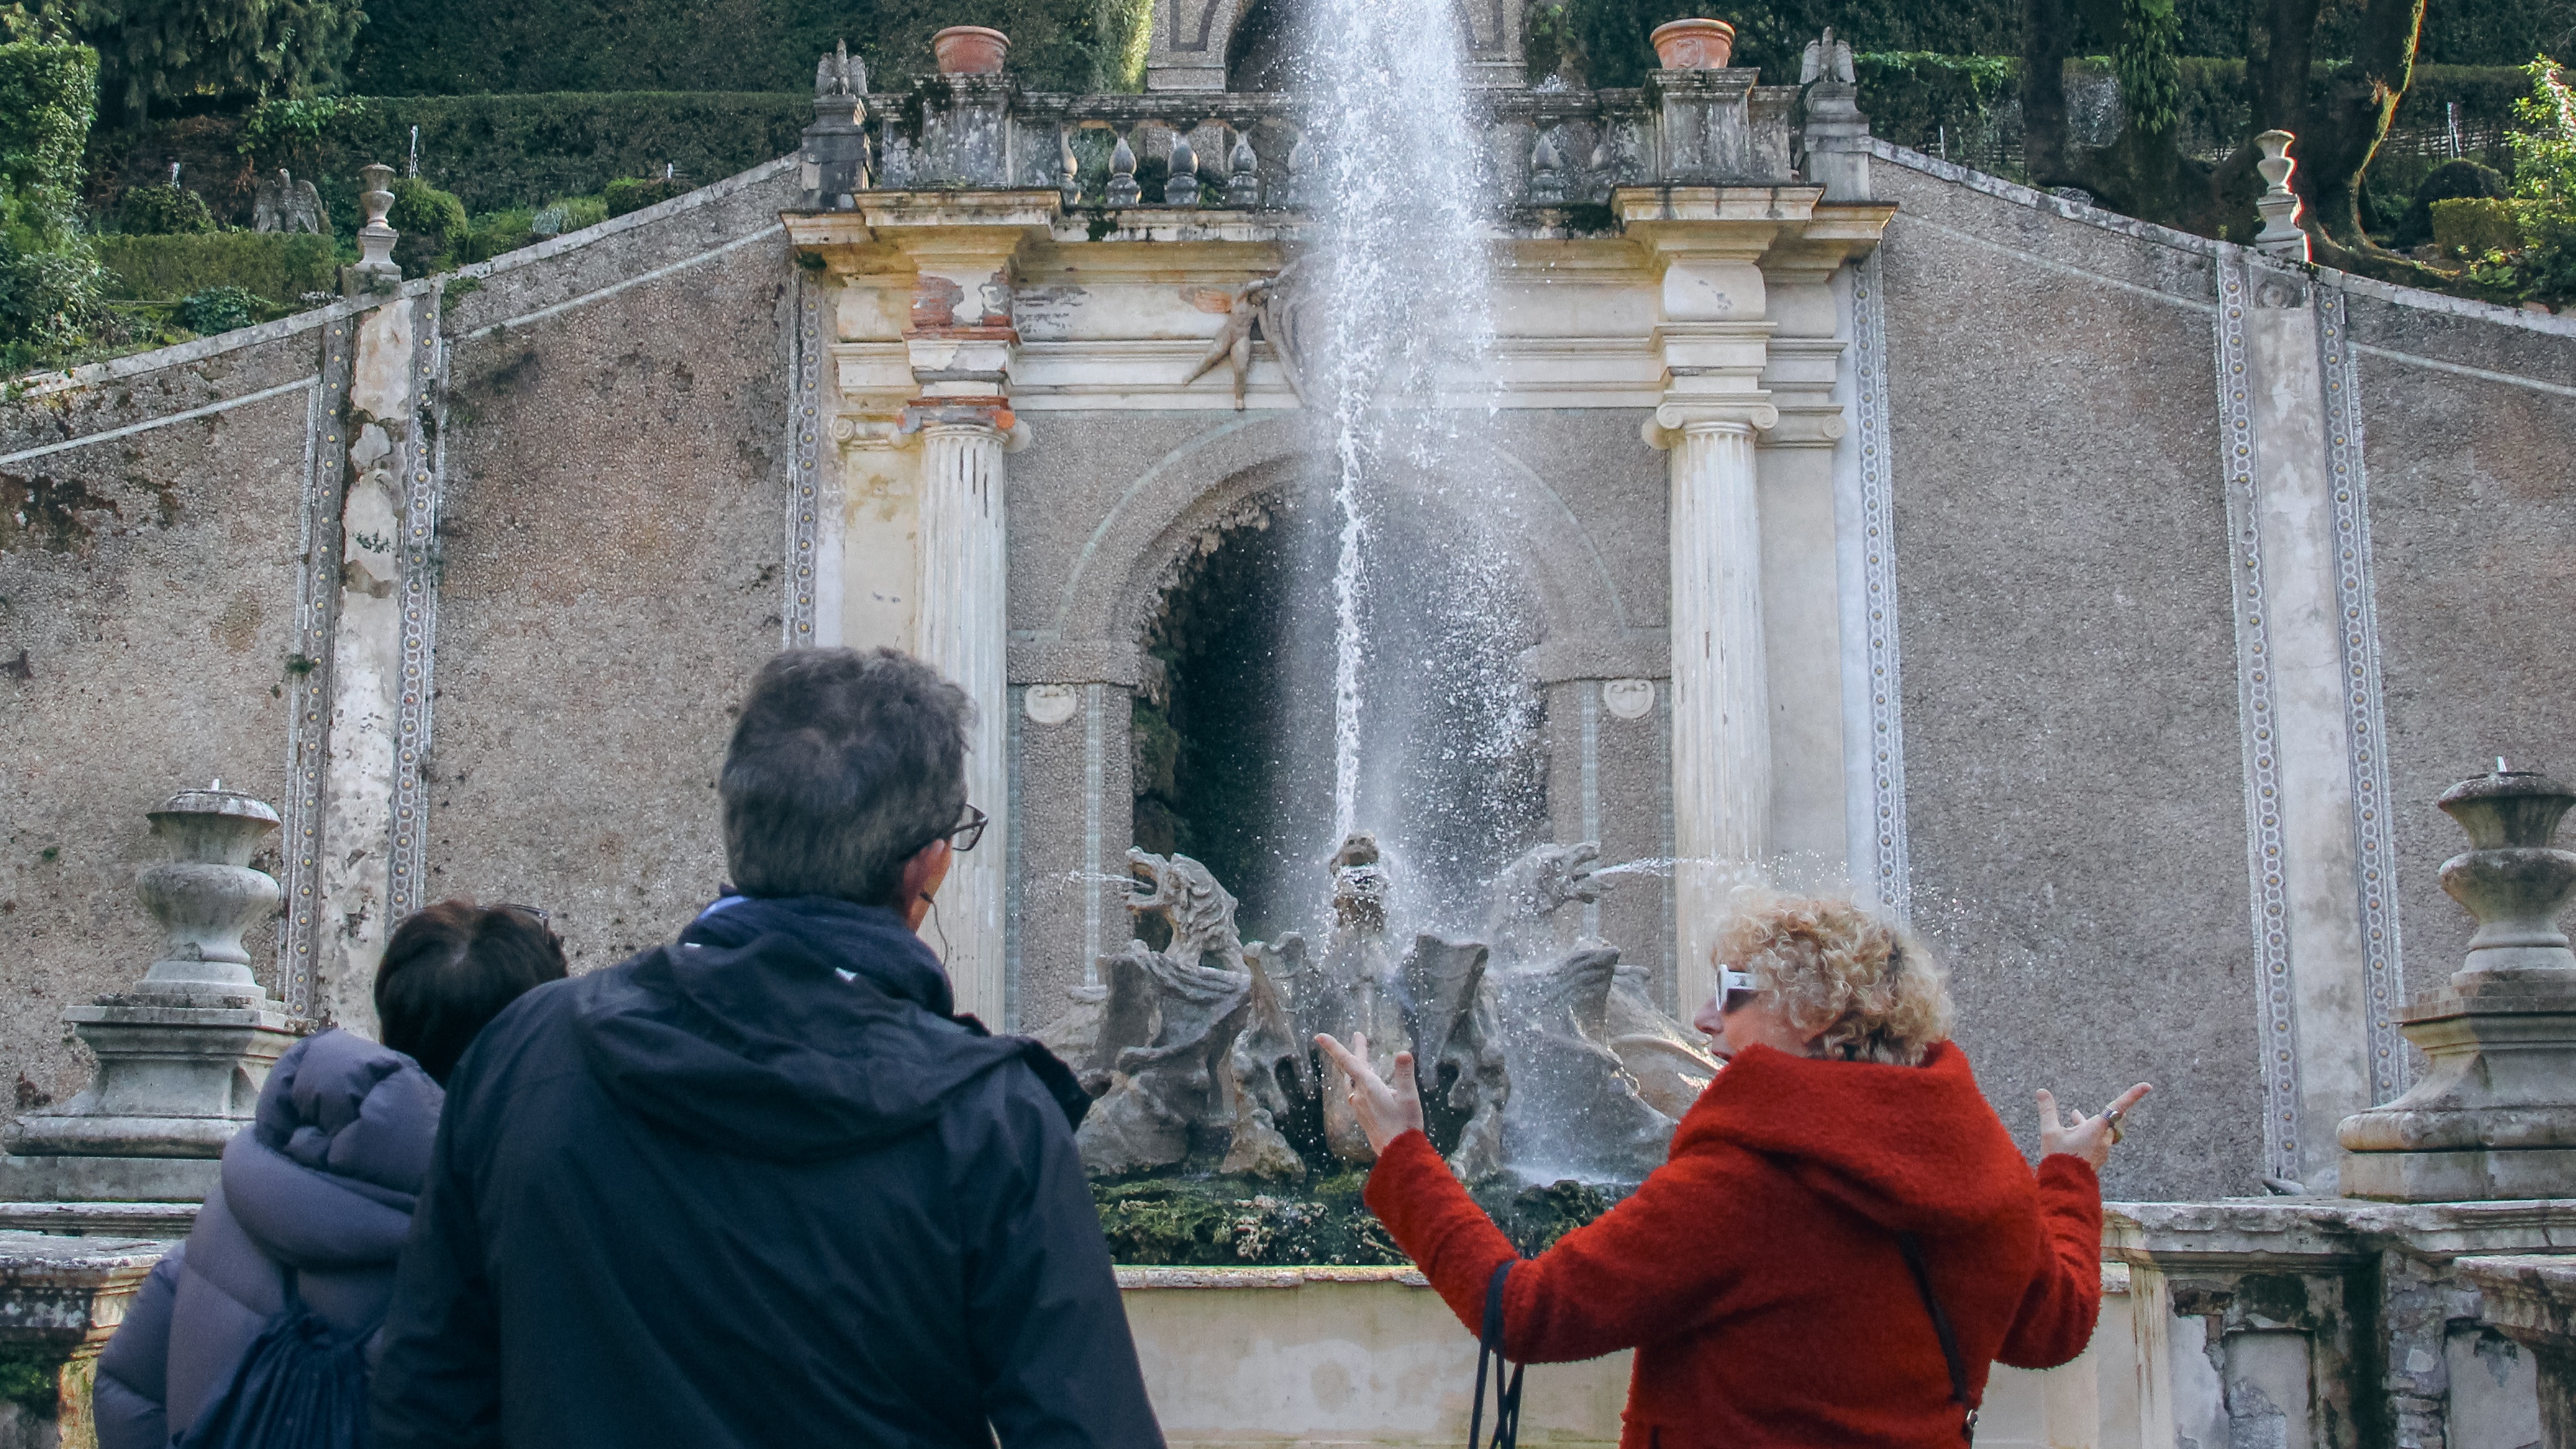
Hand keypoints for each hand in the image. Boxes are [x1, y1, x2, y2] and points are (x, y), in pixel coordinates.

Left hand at [1314, 1032, 1424, 1154]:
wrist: (1397, 1154)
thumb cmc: (1405, 1125)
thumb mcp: (1409, 1098)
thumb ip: (1405, 1075)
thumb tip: (1403, 1052)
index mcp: (1369, 1087)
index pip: (1348, 1062)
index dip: (1333, 1047)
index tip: (1319, 1036)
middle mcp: (1360, 1096)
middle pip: (1352, 1068)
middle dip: (1357, 1051)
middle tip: (1359, 1035)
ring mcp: (1359, 1106)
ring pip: (1353, 1081)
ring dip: (1357, 1067)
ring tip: (1363, 1059)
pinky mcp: (1363, 1115)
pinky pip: (1357, 1093)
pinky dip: (1361, 1082)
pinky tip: (1370, 1087)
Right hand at [2036, 1083, 2150, 1171]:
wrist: (2066, 1186)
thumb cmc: (2060, 1158)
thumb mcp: (2050, 1132)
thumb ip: (2047, 1111)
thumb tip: (2041, 1091)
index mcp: (2097, 1128)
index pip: (2118, 1107)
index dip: (2133, 1095)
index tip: (2147, 1086)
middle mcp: (2105, 1138)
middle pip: (2108, 1119)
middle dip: (2096, 1112)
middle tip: (2084, 1110)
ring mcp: (2103, 1149)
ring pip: (2100, 1129)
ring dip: (2087, 1123)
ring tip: (2074, 1116)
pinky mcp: (2099, 1157)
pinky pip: (2097, 1139)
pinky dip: (2087, 1133)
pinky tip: (2075, 1134)